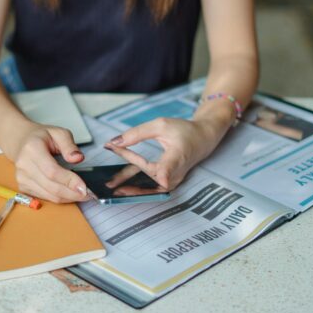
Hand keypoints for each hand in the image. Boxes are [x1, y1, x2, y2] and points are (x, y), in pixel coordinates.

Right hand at [6, 122, 88, 202]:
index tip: (84, 187)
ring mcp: (22, 178)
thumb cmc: (42, 137)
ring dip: (68, 198)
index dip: (69, 181)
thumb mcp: (58, 133)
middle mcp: (24, 165)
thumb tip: (78, 158)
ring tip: (82, 195)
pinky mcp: (24, 187)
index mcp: (32, 149)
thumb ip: (69, 145)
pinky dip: (60, 198)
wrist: (21, 141)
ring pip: (50, 195)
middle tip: (89, 194)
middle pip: (51, 186)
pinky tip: (70, 194)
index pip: (52, 171)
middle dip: (72, 193)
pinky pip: (46, 198)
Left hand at [104, 117, 227, 189]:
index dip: (166, 173)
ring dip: (130, 185)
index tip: (162, 179)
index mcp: (178, 154)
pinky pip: (151, 185)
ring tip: (112, 187)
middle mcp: (177, 171)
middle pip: (151, 177)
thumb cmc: (183, 131)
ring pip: (149, 185)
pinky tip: (121, 183)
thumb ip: (137, 133)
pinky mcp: (170, 183)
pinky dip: (136, 183)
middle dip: (130, 178)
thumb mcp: (160, 125)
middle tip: (110, 182)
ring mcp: (174, 179)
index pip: (171, 166)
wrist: (202, 140)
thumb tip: (115, 142)